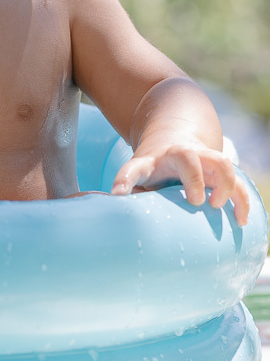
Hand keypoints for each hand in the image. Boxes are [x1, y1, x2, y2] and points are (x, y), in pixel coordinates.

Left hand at [111, 141, 249, 225]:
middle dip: (193, 178)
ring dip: (224, 184)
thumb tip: (122, 221)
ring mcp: (202, 160)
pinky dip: (241, 199)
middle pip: (187, 156)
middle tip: (195, 201)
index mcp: (150, 160)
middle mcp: (178, 155)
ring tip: (217, 207)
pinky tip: (240, 221)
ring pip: (220, 162)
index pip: (134, 167)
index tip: (118, 195)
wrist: (172, 139)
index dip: (125, 180)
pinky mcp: (218, 171)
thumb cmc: (152, 167)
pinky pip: (237, 181)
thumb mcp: (137, 177)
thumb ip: (131, 194)